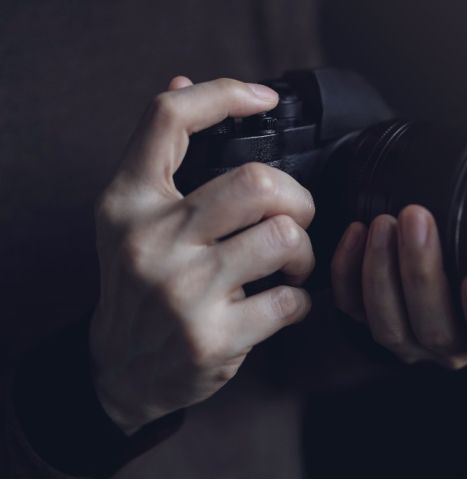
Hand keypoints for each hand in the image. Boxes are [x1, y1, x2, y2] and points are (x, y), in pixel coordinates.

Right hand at [90, 76, 314, 433]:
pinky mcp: (213, 337)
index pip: (168, 119)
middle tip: (294, 218)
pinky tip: (283, 303)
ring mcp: (182, 291)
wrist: (122, 370)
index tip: (265, 98)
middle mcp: (150, 240)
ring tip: (290, 264)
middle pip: (257, 182)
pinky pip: (291, 301)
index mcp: (128, 201)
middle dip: (297, 199)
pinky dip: (301, 301)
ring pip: (284, 238)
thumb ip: (159, 153)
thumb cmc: (139, 284)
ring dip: (303, 252)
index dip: (225, 93)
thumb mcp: (130, 216)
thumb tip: (183, 79)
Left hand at [331, 205, 466, 376]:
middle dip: (422, 273)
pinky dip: (347, 272)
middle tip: (417, 219)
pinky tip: (356, 232)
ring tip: (384, 223)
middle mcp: (453, 349)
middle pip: (434, 330)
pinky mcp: (372, 322)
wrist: (453, 258)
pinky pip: (351, 309)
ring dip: (382, 271)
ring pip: (388, 325)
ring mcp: (410, 341)